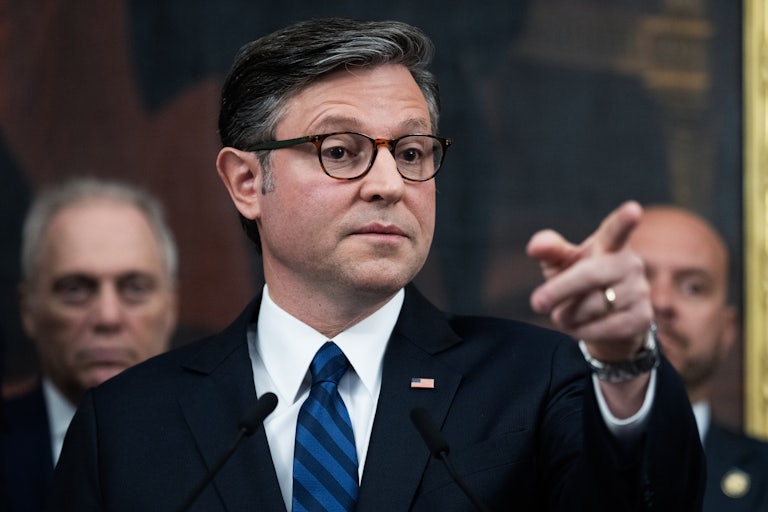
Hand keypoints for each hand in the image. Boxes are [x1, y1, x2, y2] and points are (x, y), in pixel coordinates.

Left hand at [526, 201, 651, 362]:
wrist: (604, 322)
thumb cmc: (578, 283)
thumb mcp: (561, 263)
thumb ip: (550, 250)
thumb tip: (534, 247)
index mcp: (609, 244)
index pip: (616, 229)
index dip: (624, 220)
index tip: (633, 209)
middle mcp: (630, 264)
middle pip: (590, 275)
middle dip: (559, 290)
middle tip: (536, 303)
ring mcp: (640, 290)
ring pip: (593, 306)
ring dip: (568, 314)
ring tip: (564, 314)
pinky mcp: (643, 318)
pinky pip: (603, 328)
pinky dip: (582, 331)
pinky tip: (578, 327)